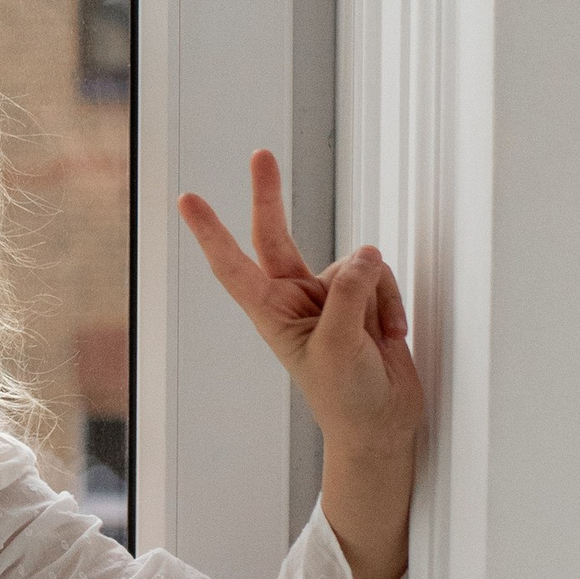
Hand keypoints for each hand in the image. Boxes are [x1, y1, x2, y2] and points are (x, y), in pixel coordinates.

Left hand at [178, 150, 422, 578]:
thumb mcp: (338, 346)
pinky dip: (391, 302)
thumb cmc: (346, 397)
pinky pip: (380, 277)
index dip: (211, 231)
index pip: (234, 264)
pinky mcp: (363, 301)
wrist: (382, 423)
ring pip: (352, 263)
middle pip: (277, 235)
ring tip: (376, 335)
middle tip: (261, 154)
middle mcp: (295, 299)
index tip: (188, 199)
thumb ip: (349, 294)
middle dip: (270, 195)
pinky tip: (391, 334)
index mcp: (272, 312)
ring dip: (372, 293)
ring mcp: (329, 298)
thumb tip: (364, 253)